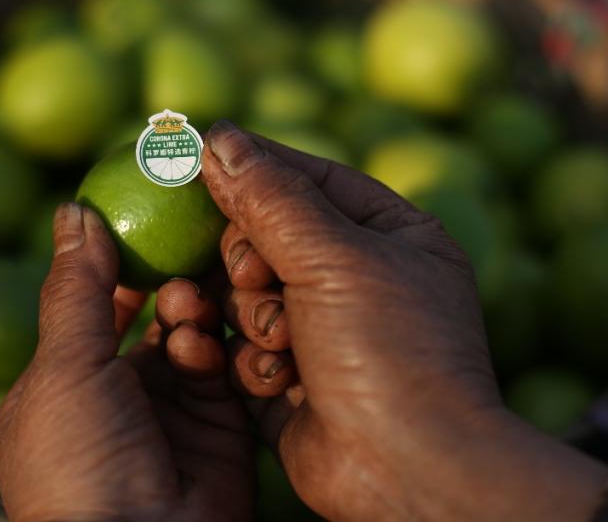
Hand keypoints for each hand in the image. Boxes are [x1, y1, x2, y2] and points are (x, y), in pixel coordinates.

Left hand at [0, 203, 253, 521]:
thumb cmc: (77, 461)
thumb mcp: (62, 367)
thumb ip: (78, 289)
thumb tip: (73, 210)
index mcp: (63, 385)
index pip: (96, 307)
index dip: (120, 263)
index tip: (149, 212)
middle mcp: (119, 397)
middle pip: (153, 316)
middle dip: (168, 283)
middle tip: (184, 253)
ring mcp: (172, 413)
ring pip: (194, 335)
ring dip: (194, 312)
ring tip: (190, 303)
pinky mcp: (221, 427)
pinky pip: (227, 368)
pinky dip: (221, 347)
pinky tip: (211, 337)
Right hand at [197, 121, 607, 521]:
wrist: (411, 471)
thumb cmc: (389, 349)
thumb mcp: (335, 256)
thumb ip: (272, 196)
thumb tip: (219, 137)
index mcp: (392, 235)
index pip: (311, 179)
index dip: (255, 164)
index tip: (195, 149)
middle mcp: (360, 280)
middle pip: (267, 238)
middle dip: (253, 259)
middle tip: (258, 277)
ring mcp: (327, 335)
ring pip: (247, 297)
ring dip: (254, 317)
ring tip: (279, 341)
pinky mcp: (294, 384)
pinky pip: (245, 353)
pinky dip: (254, 364)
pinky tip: (279, 381)